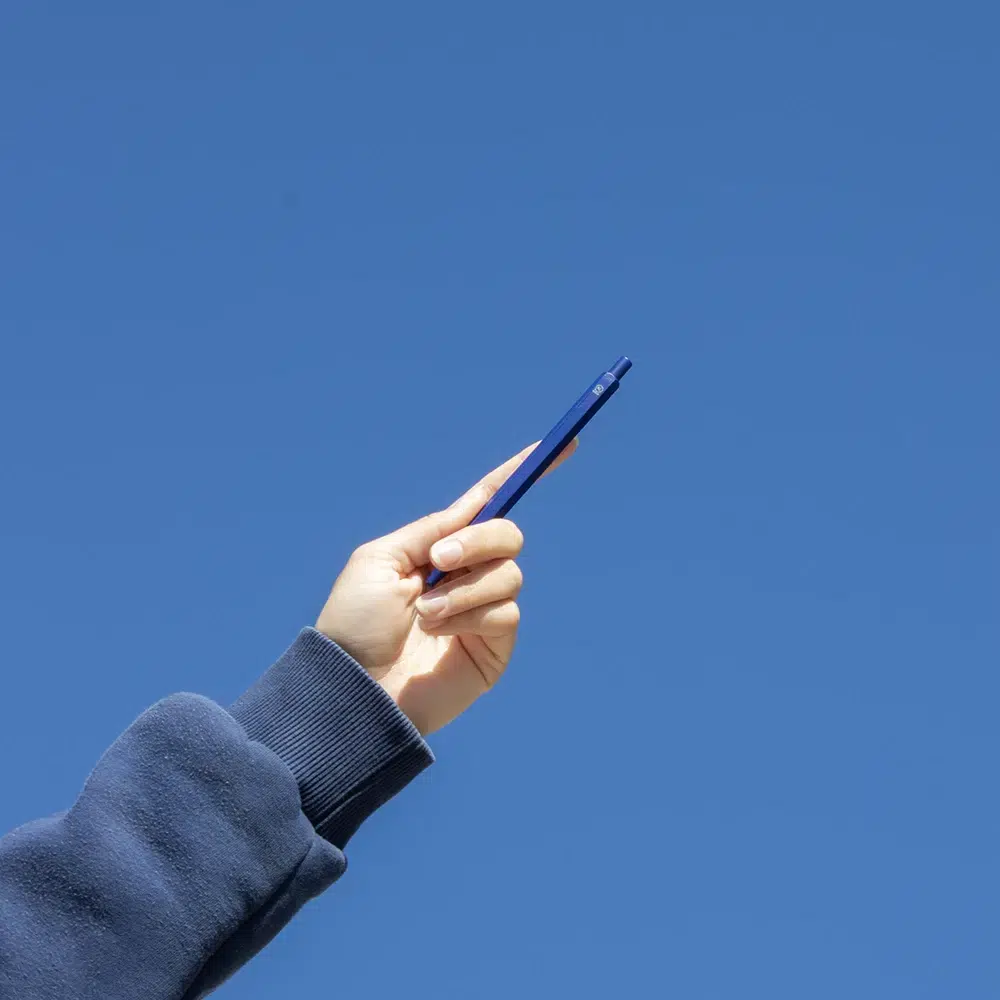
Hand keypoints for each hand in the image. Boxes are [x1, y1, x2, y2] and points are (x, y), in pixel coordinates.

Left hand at [316, 440, 576, 734]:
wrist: (354, 687)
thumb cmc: (354, 624)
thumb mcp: (382, 558)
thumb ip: (430, 530)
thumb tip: (474, 509)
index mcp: (439, 547)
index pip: (487, 503)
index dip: (520, 473)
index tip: (563, 443)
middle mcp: (466, 574)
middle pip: (508, 534)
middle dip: (477, 541)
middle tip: (438, 560)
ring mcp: (483, 609)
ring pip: (509, 573)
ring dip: (462, 589)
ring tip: (424, 614)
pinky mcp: (495, 644)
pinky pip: (506, 609)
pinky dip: (469, 614)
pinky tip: (437, 632)